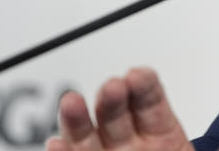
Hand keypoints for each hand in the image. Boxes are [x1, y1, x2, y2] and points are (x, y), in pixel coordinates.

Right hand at [44, 67, 218, 150]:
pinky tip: (56, 145)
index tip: (138, 74)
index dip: (144, 86)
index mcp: (162, 135)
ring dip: (79, 121)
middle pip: (117, 115)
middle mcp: (130, 145)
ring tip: (73, 102)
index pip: (151, 102)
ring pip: (88, 139)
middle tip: (112, 87)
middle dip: (113, 99)